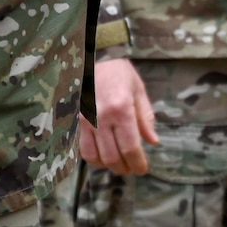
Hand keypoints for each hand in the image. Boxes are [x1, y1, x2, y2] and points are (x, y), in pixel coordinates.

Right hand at [78, 58, 160, 173]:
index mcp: (121, 109)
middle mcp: (101, 118)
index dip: (137, 163)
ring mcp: (84, 121)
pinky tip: (102, 155)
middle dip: (124, 168)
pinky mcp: (73, 122)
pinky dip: (93, 157)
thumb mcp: (138, 90)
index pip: (130, 147)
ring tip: (118, 164)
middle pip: (112, 157)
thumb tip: (153, 142)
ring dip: (108, 166)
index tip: (142, 169)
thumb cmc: (118, 72)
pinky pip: (82, 148)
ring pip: (95, 156)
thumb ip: (145, 117)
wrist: (91, 57)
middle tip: (132, 169)